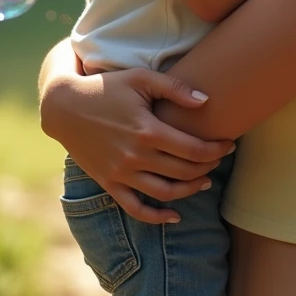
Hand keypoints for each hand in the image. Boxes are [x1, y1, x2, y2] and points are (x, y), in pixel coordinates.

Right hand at [41, 67, 233, 223]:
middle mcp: (136, 156)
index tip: (230, 144)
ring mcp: (121, 173)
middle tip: (220, 158)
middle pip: (184, 171)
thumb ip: (175, 88)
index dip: (217, 149)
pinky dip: (156, 216)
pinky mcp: (108, 183)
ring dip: (190, 190)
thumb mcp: (141, 79)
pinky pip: (135, 208)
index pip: (194, 149)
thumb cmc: (107, 87)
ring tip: (205, 181)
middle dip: (208, 166)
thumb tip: (205, 101)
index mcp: (148, 131)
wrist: (65, 106)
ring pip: (165, 193)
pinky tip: (174, 215)